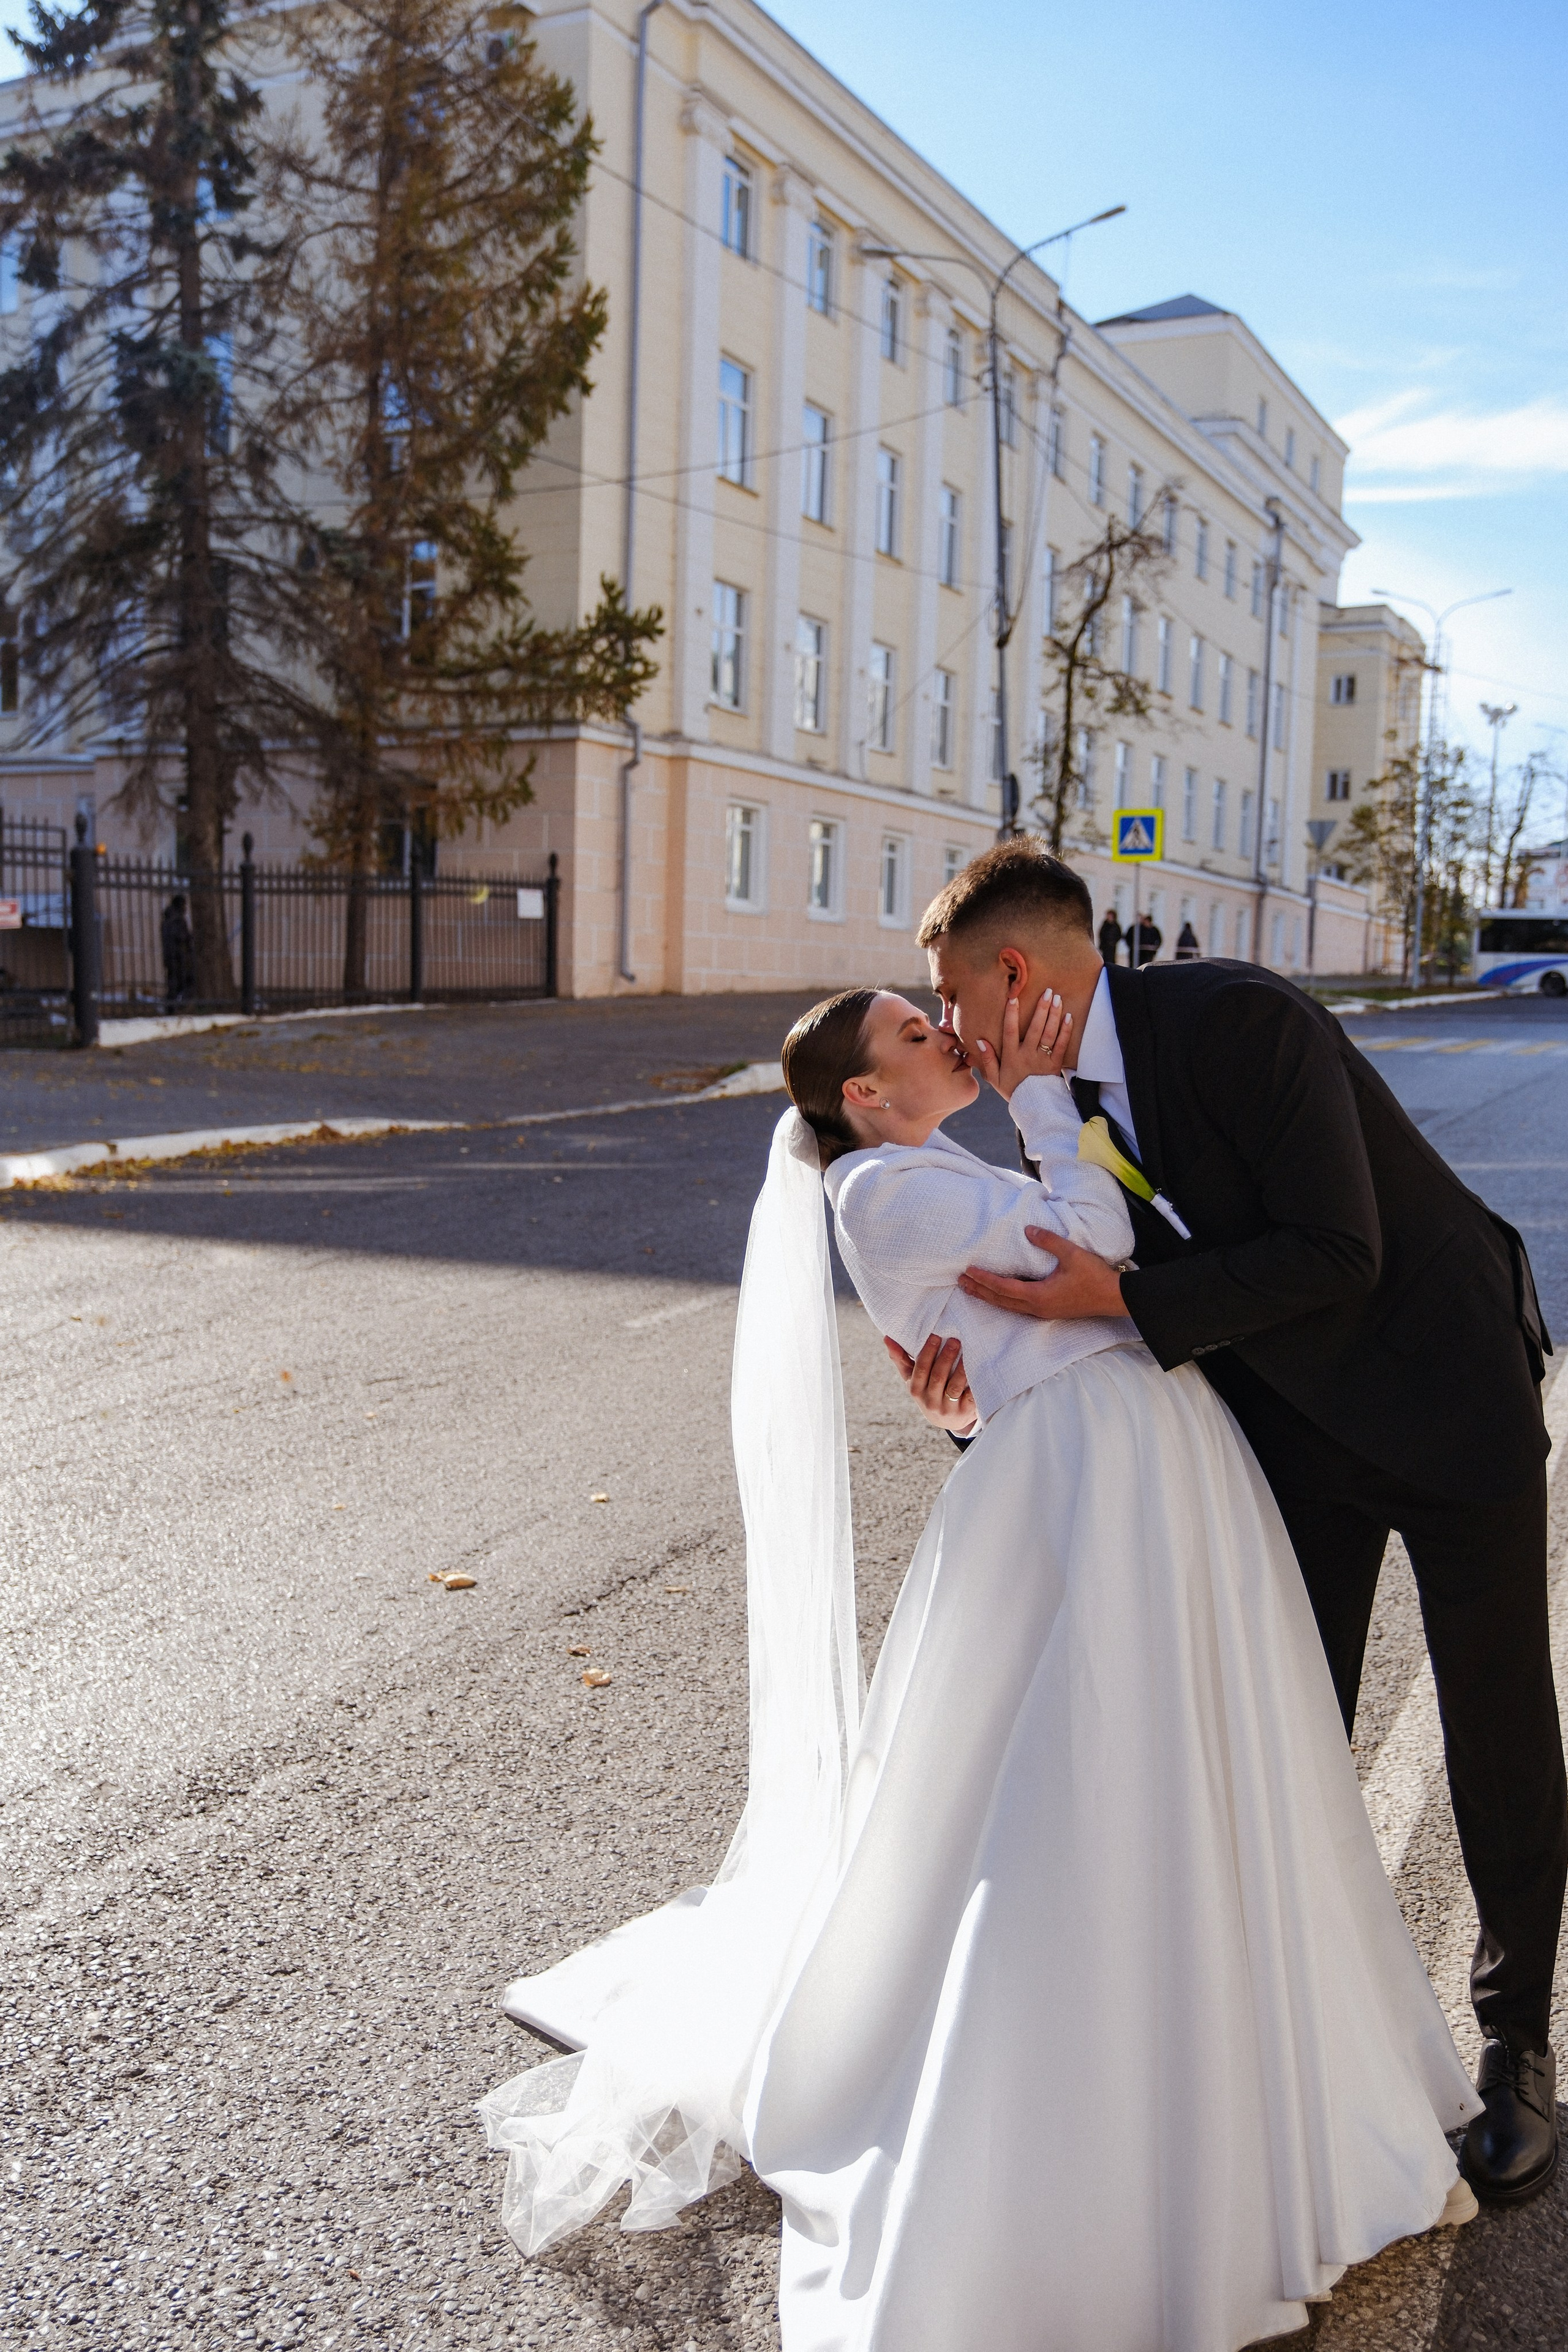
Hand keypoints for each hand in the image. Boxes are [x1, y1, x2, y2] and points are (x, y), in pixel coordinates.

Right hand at [883, 1333, 977, 1435]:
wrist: (946, 1420)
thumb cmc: (927, 1391)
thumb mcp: (912, 1379)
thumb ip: (901, 1359)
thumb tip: (887, 1338)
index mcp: (916, 1391)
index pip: (920, 1370)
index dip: (927, 1353)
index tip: (935, 1335)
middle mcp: (930, 1401)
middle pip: (938, 1376)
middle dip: (946, 1357)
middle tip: (954, 1339)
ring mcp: (948, 1408)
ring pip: (954, 1386)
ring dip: (961, 1368)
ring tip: (967, 1351)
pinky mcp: (965, 1412)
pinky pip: (970, 1396)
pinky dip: (973, 1383)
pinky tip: (978, 1369)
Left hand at [958, 1228, 1130, 1322]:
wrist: (1114, 1298)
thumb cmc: (1094, 1277)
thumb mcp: (1072, 1254)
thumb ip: (1048, 1241)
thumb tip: (1027, 1229)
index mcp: (1038, 1296)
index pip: (1003, 1288)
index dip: (984, 1279)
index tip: (968, 1271)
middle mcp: (1036, 1308)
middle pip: (1000, 1301)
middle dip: (979, 1291)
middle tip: (960, 1282)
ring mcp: (1042, 1312)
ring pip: (1008, 1307)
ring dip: (989, 1297)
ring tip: (972, 1289)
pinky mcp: (1049, 1311)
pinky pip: (1019, 1308)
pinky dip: (1004, 1301)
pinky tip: (1001, 1296)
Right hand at [969, 989, 1071, 1103]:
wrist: (1033, 1107)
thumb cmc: (1012, 1090)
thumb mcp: (994, 1078)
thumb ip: (987, 1059)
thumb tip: (980, 1040)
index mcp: (1011, 1056)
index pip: (1010, 1031)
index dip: (1011, 1014)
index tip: (1013, 997)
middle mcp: (1027, 1055)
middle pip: (1035, 1028)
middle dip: (1042, 1008)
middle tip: (1048, 991)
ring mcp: (1042, 1059)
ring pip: (1049, 1034)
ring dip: (1055, 1015)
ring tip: (1058, 998)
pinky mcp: (1055, 1064)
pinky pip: (1062, 1045)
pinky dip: (1066, 1031)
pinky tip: (1069, 1017)